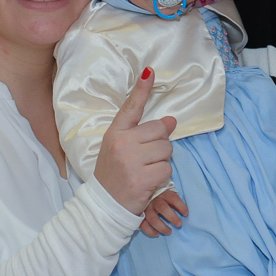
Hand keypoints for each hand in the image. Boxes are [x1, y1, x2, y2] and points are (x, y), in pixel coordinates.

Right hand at [94, 67, 176, 214]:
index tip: (150, 71)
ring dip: (162, 160)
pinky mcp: (143, 177)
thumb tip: (171, 120)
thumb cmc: (114, 173)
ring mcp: (132, 160)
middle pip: (160, 130)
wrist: (104, 204)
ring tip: (145, 169)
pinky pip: (167, 168)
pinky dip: (162, 175)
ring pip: (166, 150)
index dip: (142, 88)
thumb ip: (143, 133)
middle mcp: (122, 143)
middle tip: (145, 158)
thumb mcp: (121, 148)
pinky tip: (148, 180)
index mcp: (115, 133)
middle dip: (159, 144)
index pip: (132, 107)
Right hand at [140, 191, 188, 237]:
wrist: (140, 193)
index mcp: (162, 192)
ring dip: (162, 227)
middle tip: (179, 224)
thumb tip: (184, 210)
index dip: (180, 206)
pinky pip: (143, 225)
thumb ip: (173, 199)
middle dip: (172, 217)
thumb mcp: (166, 192)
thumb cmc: (159, 195)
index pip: (173, 198)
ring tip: (169, 232)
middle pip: (163, 208)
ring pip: (153, 218)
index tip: (186, 214)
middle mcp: (153, 199)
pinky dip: (150, 231)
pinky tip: (157, 234)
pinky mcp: (140, 215)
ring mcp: (146, 207)